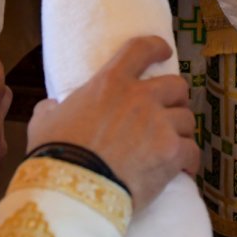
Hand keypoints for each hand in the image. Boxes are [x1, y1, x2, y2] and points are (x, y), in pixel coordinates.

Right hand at [27, 35, 198, 209]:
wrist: (73, 189)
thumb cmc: (55, 153)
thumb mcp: (44, 122)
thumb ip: (51, 109)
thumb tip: (50, 107)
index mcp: (111, 82)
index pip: (141, 49)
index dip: (157, 47)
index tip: (165, 51)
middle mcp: (141, 97)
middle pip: (176, 86)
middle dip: (176, 98)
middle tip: (170, 110)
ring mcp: (159, 124)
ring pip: (187, 119)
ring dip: (181, 131)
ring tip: (174, 144)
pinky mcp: (171, 152)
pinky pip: (192, 150)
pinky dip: (190, 160)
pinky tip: (184, 168)